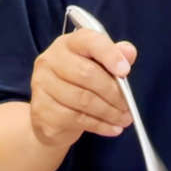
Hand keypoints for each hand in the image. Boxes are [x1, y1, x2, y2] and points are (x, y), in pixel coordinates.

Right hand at [29, 28, 137, 148]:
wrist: (51, 117)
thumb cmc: (79, 85)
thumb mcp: (99, 67)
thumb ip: (114, 57)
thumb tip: (128, 51)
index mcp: (67, 44)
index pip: (88, 41)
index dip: (109, 54)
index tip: (125, 71)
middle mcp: (50, 60)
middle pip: (87, 74)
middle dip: (113, 92)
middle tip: (128, 106)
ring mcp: (42, 85)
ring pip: (83, 99)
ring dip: (109, 112)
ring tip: (124, 119)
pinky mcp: (42, 110)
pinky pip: (76, 118)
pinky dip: (100, 125)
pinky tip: (113, 128)